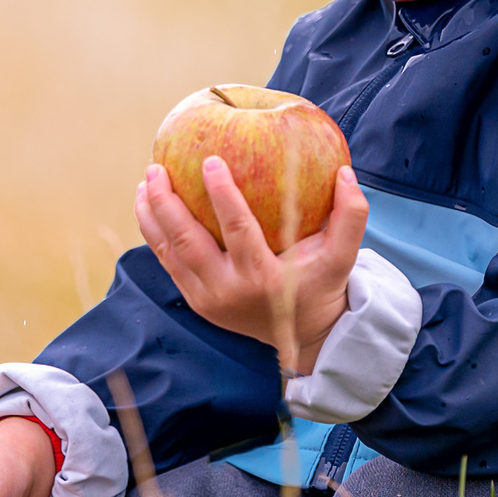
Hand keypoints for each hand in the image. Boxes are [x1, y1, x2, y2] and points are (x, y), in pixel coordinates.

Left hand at [135, 158, 366, 374]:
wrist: (301, 336)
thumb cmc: (320, 286)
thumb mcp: (343, 258)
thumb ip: (351, 216)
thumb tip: (345, 171)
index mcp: (263, 278)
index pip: (238, 230)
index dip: (222, 195)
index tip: (210, 160)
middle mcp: (228, 291)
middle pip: (187, 242)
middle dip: (167, 203)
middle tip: (156, 168)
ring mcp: (207, 299)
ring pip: (169, 252)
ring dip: (151, 216)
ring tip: (146, 180)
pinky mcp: (196, 301)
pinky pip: (168, 263)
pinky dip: (155, 234)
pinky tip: (149, 205)